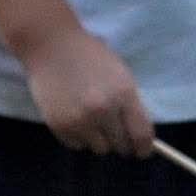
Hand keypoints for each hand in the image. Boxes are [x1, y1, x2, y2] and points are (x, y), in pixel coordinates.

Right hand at [23, 29, 155, 156]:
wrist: (50, 45)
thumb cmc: (89, 54)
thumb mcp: (119, 74)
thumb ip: (129, 103)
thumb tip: (135, 132)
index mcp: (123, 94)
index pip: (141, 135)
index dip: (144, 147)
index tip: (142, 151)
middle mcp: (103, 111)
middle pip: (121, 146)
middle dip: (120, 141)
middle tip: (114, 132)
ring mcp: (80, 120)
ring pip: (99, 148)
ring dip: (98, 139)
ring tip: (90, 119)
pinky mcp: (59, 126)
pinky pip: (77, 145)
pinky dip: (78, 137)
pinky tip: (74, 117)